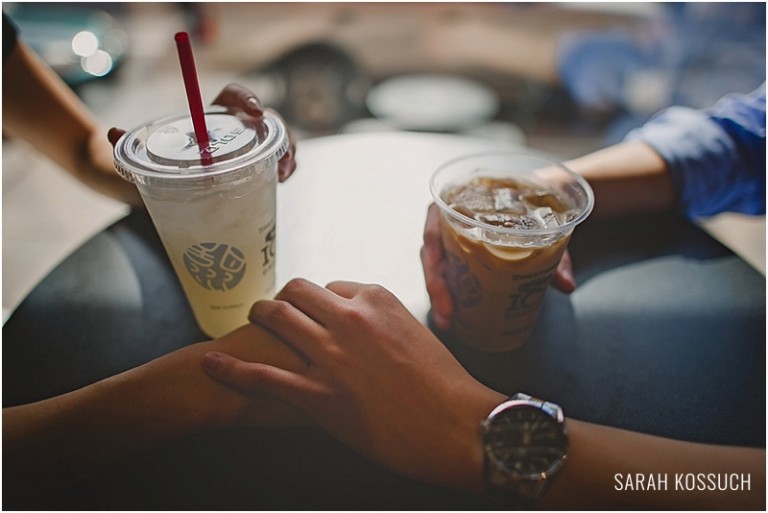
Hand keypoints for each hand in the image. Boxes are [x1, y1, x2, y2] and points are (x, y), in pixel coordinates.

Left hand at [107, 83, 297, 182]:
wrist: (157, 194)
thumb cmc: (151, 169)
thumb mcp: (141, 157)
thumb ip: (130, 143)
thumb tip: (113, 131)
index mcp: (210, 117)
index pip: (233, 97)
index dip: (247, 98)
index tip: (254, 112)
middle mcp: (232, 130)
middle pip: (265, 120)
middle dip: (279, 134)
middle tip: (279, 155)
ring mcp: (246, 151)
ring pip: (276, 141)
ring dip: (287, 153)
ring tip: (285, 174)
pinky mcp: (254, 171)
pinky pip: (276, 164)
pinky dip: (284, 170)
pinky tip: (282, 181)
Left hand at [202, 278, 505, 493]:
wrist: (454, 425)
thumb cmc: (445, 385)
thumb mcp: (419, 334)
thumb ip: (387, 322)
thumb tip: (369, 325)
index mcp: (376, 300)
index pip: (332, 285)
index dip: (322, 300)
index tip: (318, 311)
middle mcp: (348, 318)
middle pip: (297, 290)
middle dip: (284, 298)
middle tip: (278, 311)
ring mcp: (329, 355)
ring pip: (275, 317)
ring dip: (258, 317)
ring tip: (252, 321)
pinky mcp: (316, 394)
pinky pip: (260, 375)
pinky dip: (230, 369)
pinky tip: (211, 364)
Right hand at [420, 202, 575, 329]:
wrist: (535, 204)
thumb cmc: (530, 209)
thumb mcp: (544, 227)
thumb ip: (556, 254)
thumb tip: (567, 285)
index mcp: (461, 201)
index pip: (435, 222)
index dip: (433, 246)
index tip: (438, 268)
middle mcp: (449, 221)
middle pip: (431, 252)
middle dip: (436, 284)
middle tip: (447, 311)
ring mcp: (449, 242)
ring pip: (435, 268)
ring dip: (437, 296)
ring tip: (447, 321)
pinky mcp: (454, 259)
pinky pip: (443, 277)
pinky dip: (444, 298)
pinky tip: (450, 318)